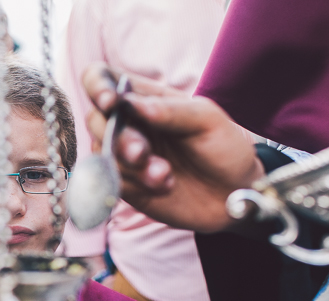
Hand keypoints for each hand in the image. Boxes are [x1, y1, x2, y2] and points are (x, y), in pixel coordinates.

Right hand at [81, 63, 264, 233]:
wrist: (233, 195)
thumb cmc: (224, 148)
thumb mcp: (206, 119)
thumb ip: (168, 110)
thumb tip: (129, 104)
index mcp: (144, 97)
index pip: (101, 78)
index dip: (96, 86)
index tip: (110, 102)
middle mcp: (128, 123)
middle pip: (94, 120)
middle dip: (118, 138)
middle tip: (142, 153)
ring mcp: (123, 155)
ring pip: (102, 154)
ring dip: (131, 167)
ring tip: (164, 175)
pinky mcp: (124, 184)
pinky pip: (110, 182)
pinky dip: (134, 185)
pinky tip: (162, 185)